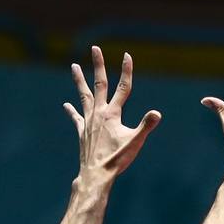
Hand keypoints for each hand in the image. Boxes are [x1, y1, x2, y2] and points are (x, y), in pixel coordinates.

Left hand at [65, 46, 160, 178]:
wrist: (96, 174)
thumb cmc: (117, 159)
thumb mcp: (135, 142)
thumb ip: (146, 126)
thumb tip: (157, 113)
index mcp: (112, 114)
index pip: (122, 87)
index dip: (126, 71)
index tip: (127, 55)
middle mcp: (98, 113)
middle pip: (99, 84)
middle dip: (98, 65)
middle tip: (95, 49)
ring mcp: (89, 121)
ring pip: (84, 95)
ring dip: (80, 80)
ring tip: (74, 66)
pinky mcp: (83, 132)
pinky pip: (76, 117)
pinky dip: (72, 110)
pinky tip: (66, 105)